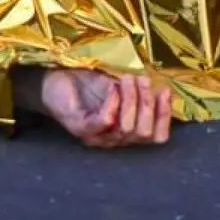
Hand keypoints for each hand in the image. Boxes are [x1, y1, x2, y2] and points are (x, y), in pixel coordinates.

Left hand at [36, 70, 172, 147]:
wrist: (53, 81)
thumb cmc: (87, 85)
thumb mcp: (119, 87)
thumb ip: (139, 93)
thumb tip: (164, 89)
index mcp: (126, 133)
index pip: (156, 137)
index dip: (165, 116)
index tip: (165, 91)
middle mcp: (113, 140)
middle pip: (143, 133)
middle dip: (148, 104)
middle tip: (142, 80)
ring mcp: (96, 136)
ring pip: (126, 127)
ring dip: (132, 99)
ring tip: (127, 78)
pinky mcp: (80, 127)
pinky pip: (104, 122)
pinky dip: (113, 103)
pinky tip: (112, 88)